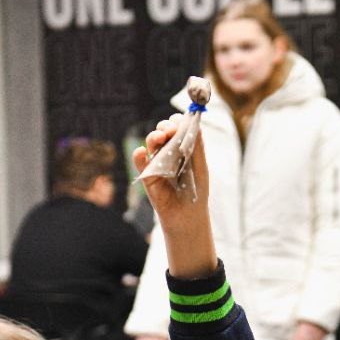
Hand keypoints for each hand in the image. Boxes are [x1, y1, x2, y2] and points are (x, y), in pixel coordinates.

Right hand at [132, 116, 214, 280]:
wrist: (188, 218)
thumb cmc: (196, 193)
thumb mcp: (201, 169)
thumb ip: (198, 148)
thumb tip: (197, 125)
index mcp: (183, 148)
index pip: (178, 128)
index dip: (179, 122)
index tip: (182, 121)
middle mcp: (169, 153)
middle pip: (163, 132)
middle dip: (165, 127)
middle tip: (171, 130)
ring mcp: (157, 163)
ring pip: (151, 143)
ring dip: (154, 137)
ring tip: (159, 138)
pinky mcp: (148, 176)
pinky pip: (140, 163)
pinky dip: (139, 156)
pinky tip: (141, 151)